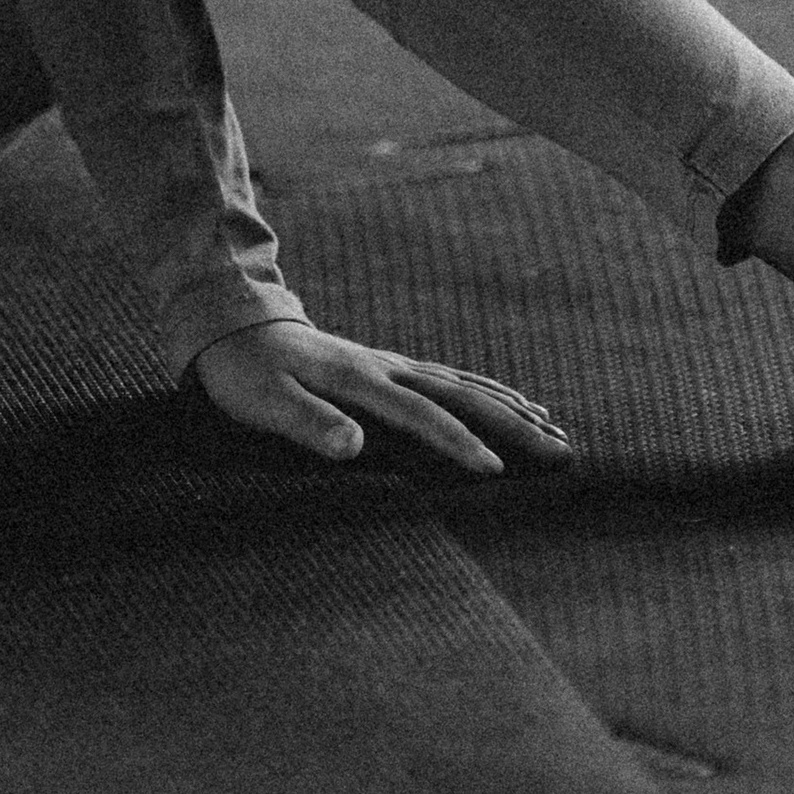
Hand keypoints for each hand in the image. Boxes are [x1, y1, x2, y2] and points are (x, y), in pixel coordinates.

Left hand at [193, 317, 573, 474]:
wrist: (233, 322)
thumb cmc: (245, 371)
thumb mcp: (263, 400)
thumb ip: (307, 422)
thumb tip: (354, 446)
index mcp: (358, 379)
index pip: (419, 414)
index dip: (457, 443)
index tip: (496, 470)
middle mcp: (382, 366)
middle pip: (458, 394)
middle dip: (511, 423)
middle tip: (560, 448)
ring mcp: (387, 363)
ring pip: (459, 383)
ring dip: (506, 405)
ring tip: (551, 425)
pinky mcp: (385, 365)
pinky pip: (445, 378)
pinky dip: (482, 389)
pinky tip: (503, 399)